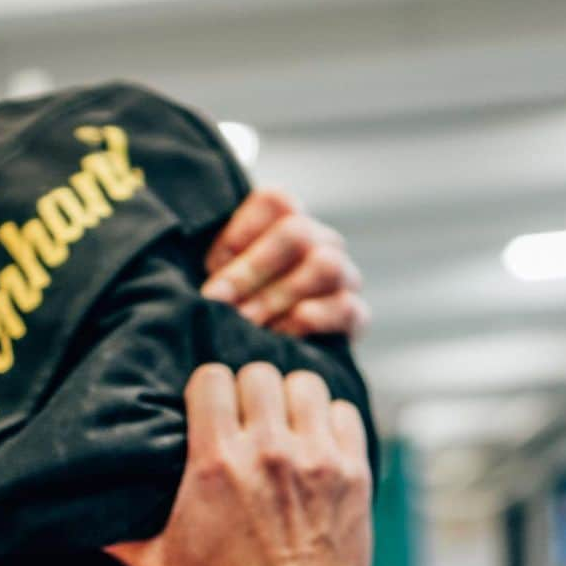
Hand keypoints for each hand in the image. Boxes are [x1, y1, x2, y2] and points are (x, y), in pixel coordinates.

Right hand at [107, 363, 371, 565]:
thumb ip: (120, 536)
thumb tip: (82, 521)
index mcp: (216, 463)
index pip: (211, 378)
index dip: (207, 389)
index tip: (209, 408)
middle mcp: (267, 451)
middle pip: (258, 373)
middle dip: (248, 392)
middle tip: (248, 417)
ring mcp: (315, 458)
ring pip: (304, 384)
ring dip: (291, 399)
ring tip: (285, 423)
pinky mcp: (352, 471)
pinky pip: (344, 412)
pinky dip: (330, 420)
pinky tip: (317, 441)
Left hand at [200, 190, 369, 339]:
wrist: (272, 364)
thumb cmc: (238, 312)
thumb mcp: (219, 284)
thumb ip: (216, 271)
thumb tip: (209, 290)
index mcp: (288, 223)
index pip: (277, 202)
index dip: (241, 230)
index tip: (210, 265)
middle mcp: (321, 242)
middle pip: (297, 233)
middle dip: (252, 270)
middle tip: (220, 304)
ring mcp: (344, 275)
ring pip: (325, 266)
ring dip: (277, 297)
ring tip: (247, 324)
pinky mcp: (356, 314)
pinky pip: (347, 307)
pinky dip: (311, 322)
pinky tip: (280, 336)